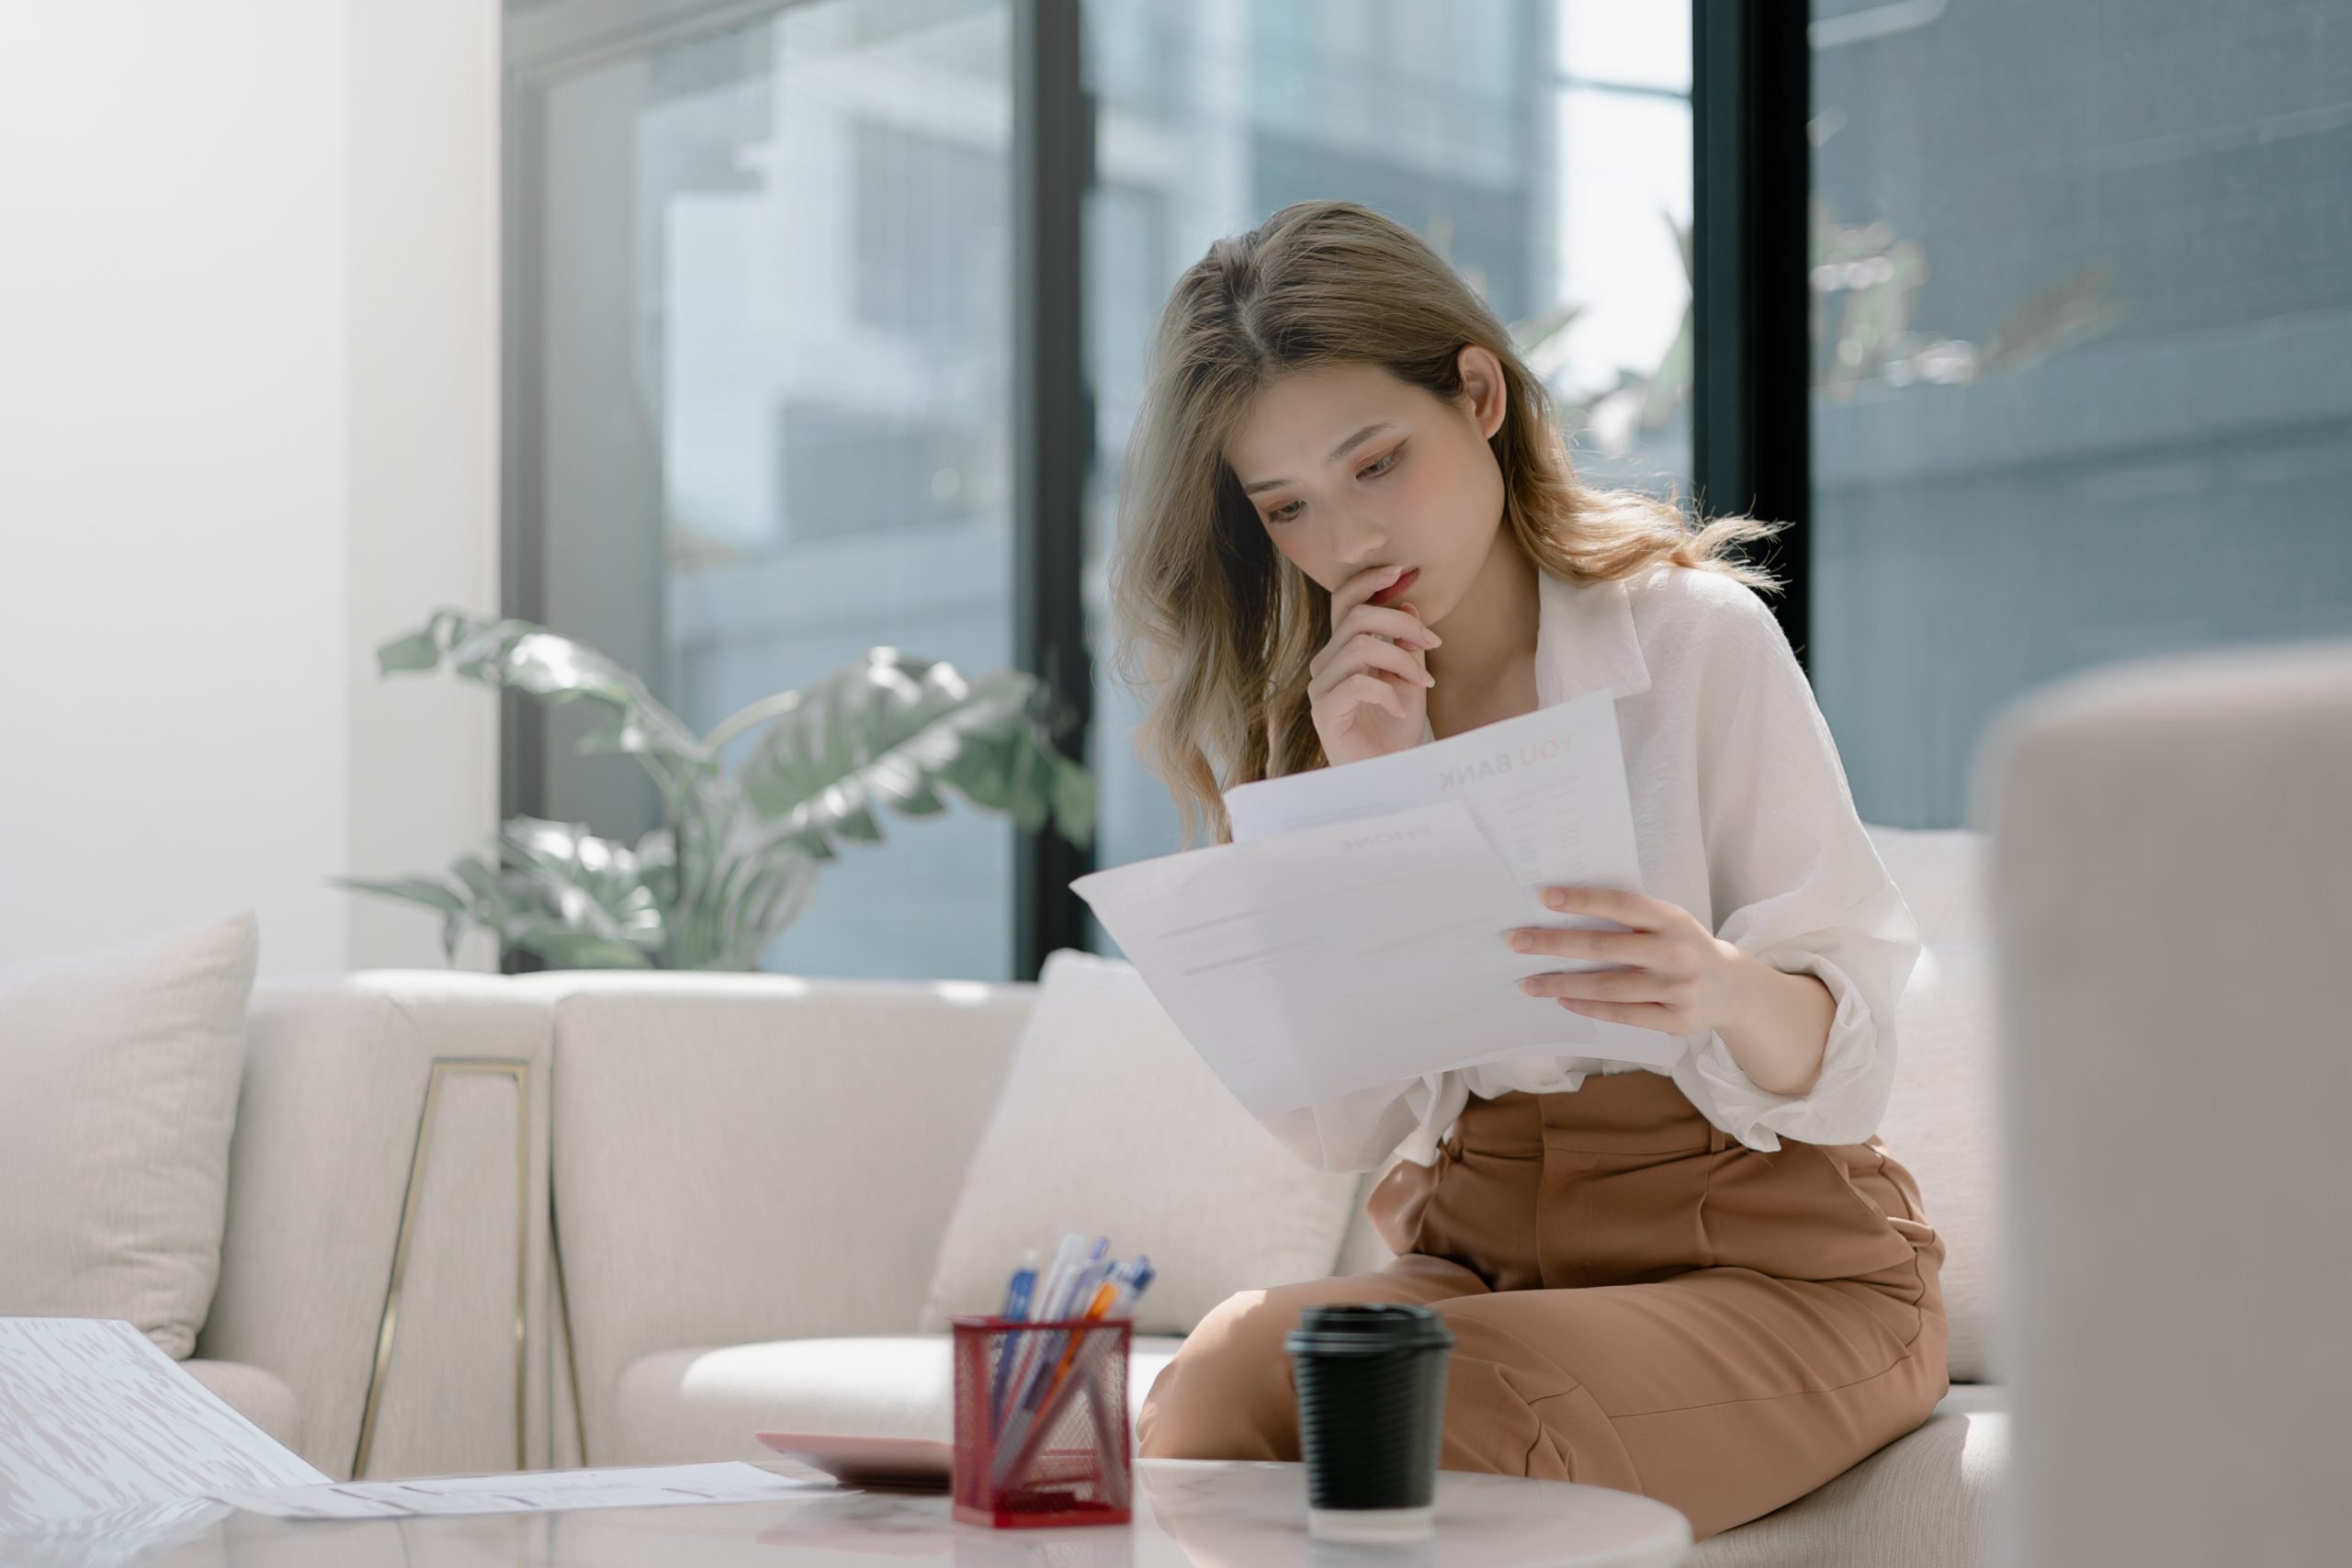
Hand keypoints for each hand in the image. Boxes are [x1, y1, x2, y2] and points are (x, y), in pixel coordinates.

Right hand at [1309, 562, 1440, 765]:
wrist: (1389, 773)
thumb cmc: (1397, 728)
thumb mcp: (1411, 677)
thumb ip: (1408, 643)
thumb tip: (1408, 603)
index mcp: (1342, 650)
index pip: (1344, 601)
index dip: (1369, 580)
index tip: (1403, 572)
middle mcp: (1325, 664)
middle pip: (1357, 618)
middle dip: (1402, 624)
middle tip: (1432, 646)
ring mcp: (1321, 687)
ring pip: (1361, 646)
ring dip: (1402, 661)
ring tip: (1421, 685)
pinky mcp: (1324, 712)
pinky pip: (1357, 682)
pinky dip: (1387, 691)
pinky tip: (1400, 708)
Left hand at [1506, 887, 1747, 1036]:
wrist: (1734, 988)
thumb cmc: (1684, 946)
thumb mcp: (1669, 922)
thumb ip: (1631, 918)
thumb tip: (1565, 912)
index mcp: (1672, 919)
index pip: (1622, 905)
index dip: (1584, 900)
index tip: (1545, 897)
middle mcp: (1675, 952)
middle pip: (1604, 947)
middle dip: (1555, 944)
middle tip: (1517, 941)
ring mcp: (1677, 988)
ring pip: (1607, 987)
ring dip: (1561, 984)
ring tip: (1528, 982)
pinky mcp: (1675, 1020)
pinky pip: (1622, 1014)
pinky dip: (1588, 1008)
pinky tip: (1562, 1001)